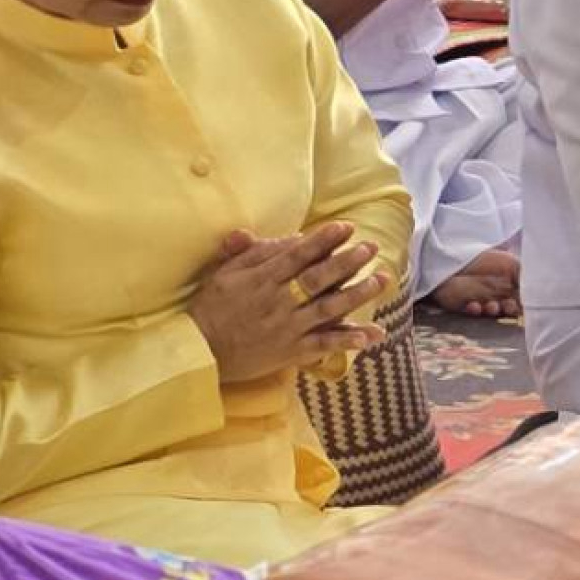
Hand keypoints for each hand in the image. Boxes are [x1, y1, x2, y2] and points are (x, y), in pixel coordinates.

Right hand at [187, 222, 388, 383]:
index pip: (296, 256)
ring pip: (327, 309)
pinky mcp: (291, 352)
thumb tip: (282, 235)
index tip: (346, 227)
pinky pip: (324, 345)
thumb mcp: (224, 274)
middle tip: (370, 247)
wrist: (199, 352)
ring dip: (357, 294)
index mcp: (262, 280)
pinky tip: (372, 333)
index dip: (323, 240)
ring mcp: (287, 328)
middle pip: (318, 279)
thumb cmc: (211, 308)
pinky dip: (348, 339)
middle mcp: (278, 302)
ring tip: (381, 280)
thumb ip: (250, 252)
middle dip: (347, 262)